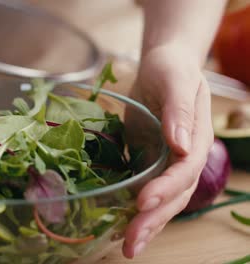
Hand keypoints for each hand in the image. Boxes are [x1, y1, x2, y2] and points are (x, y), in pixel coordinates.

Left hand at [122, 45, 213, 257]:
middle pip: (174, 195)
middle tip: (131, 242)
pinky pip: (145, 190)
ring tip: (127, 246)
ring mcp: (165, 163)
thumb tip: (181, 144)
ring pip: (161, 200)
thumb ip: (179, 111)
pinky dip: (134, 210)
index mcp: (196, 139)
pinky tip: (119, 225)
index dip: (166, 188)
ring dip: (146, 224)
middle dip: (154, 219)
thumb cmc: (171, 69)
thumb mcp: (176, 81)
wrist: (162, 68)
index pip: (185, 171)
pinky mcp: (148, 162)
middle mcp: (184, 157)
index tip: (143, 201)